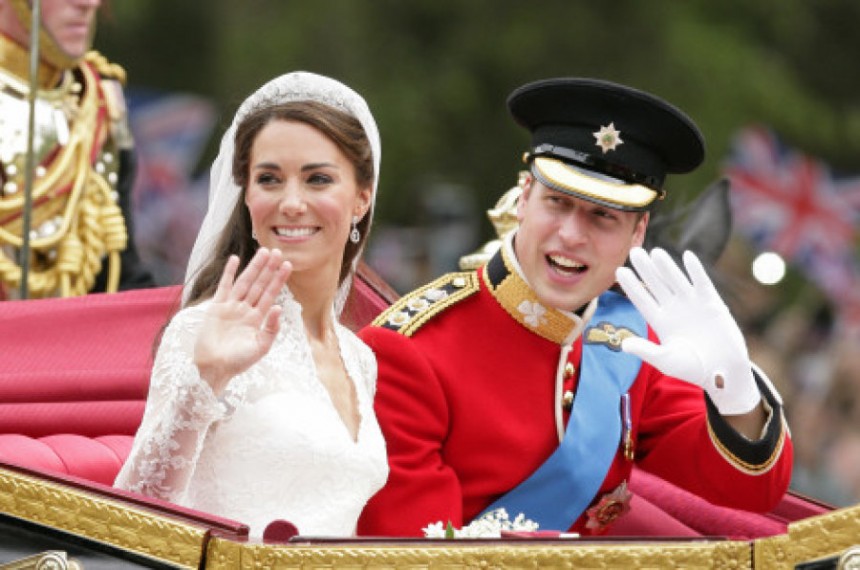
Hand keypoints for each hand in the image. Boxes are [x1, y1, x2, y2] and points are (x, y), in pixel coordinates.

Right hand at [194, 248, 291, 394]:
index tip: (288, 265)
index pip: (270, 294)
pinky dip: (229, 273)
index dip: (278, 280)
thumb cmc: (238, 362)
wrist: (214, 368)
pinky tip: (235, 259)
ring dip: (254, 267)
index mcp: (257, 319)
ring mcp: (231, 307)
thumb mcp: (261, 347)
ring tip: (264, 252)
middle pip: (259, 284)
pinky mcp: (217, 307)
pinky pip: (224, 286)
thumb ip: (271, 327)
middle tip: (278, 251)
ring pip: (245, 282)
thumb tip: (278, 306)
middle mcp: (245, 310)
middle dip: (269, 269)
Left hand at [615, 247, 759, 414]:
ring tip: (655, 251)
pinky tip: (687, 256)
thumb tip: (624, 345)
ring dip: (666, 266)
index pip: (642, 299)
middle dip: (645, 269)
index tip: (619, 271)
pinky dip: (696, 270)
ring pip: (676, 281)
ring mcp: (692, 305)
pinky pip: (702, 283)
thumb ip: (646, 351)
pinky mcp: (712, 304)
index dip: (631, 286)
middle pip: (656, 285)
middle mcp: (674, 310)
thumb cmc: (693, 369)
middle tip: (634, 251)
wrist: (724, 373)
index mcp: (660, 322)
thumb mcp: (666, 360)